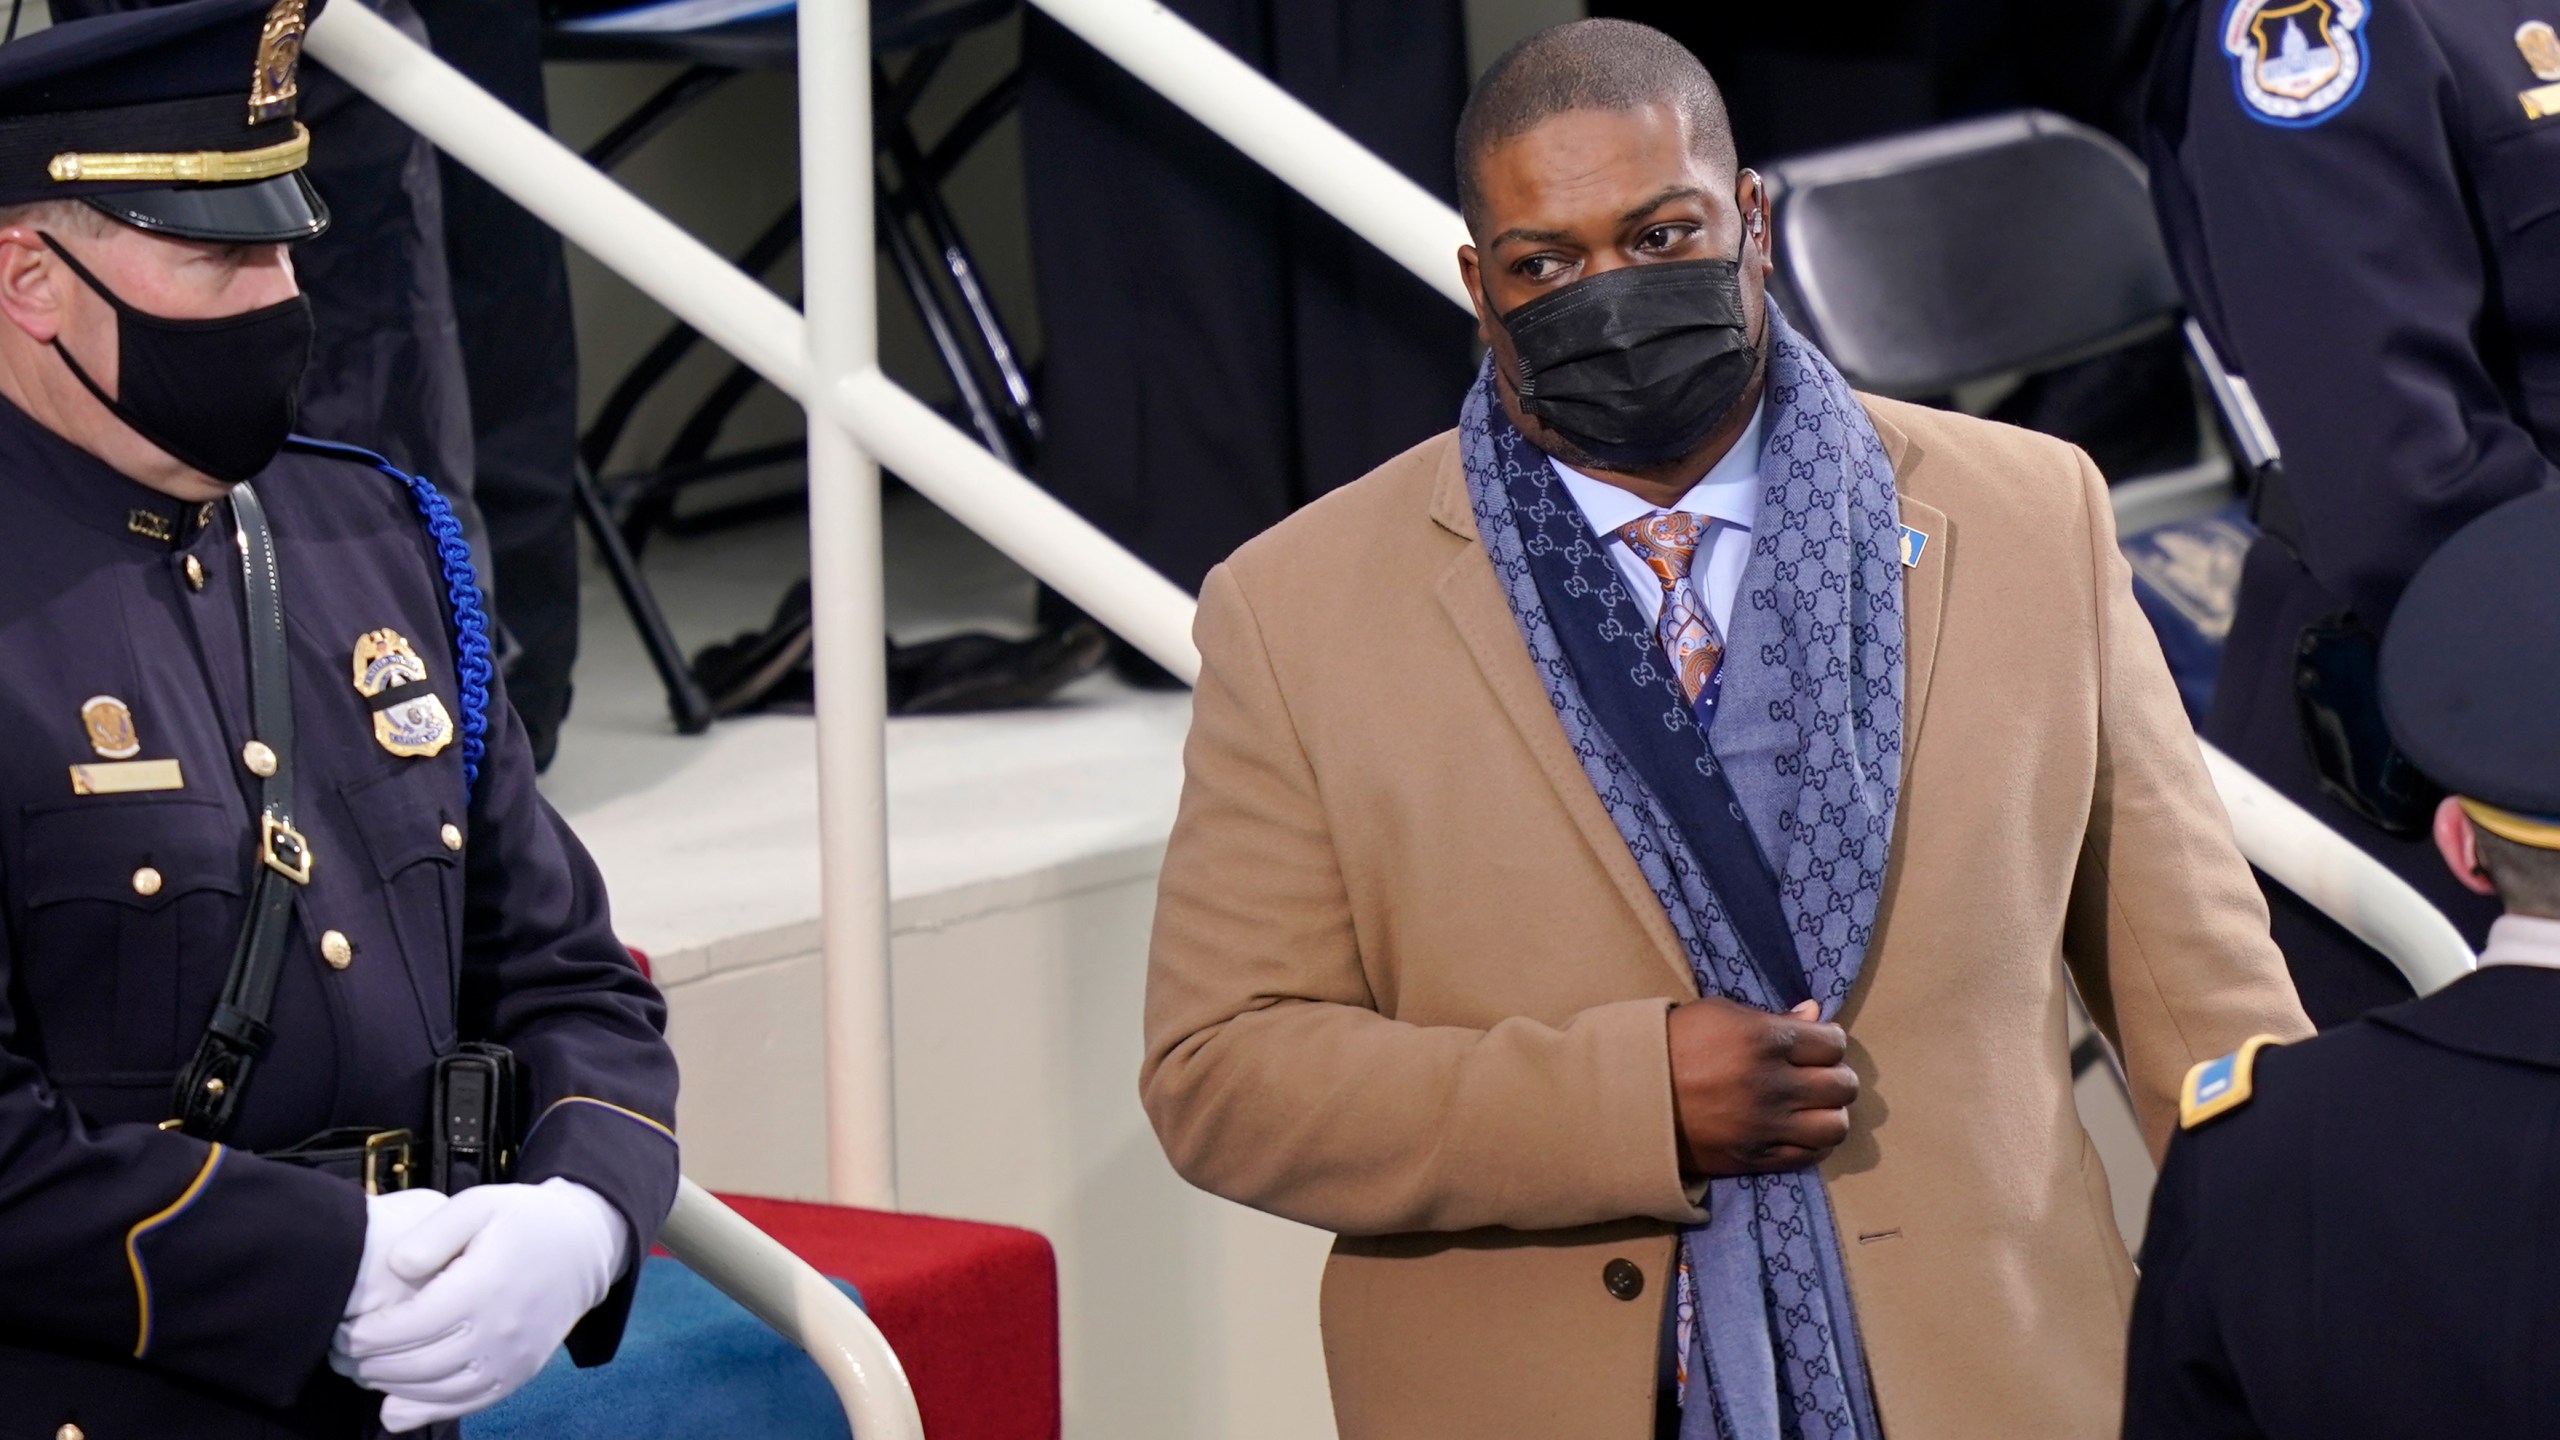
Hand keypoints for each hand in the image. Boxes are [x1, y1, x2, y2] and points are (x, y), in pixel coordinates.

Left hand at [330, 1179, 631, 1431]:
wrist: (585, 1246)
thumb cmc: (523, 1219)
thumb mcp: (478, 1204)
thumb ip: (432, 1232)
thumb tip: (394, 1266)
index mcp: (484, 1287)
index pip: (408, 1327)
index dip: (364, 1334)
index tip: (342, 1325)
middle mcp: (500, 1331)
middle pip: (415, 1365)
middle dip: (367, 1363)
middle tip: (341, 1351)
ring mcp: (512, 1359)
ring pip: (436, 1391)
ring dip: (390, 1387)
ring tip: (364, 1369)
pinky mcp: (518, 1374)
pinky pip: (466, 1404)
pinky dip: (424, 1410)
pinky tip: (394, 1405)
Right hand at [1667, 996, 1858, 1176]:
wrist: (1632, 1095)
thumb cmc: (1675, 1043)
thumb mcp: (1720, 1014)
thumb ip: (1774, 1017)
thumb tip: (1815, 1014)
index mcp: (1764, 1040)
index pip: (1834, 1043)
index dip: (1829, 1042)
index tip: (1817, 1045)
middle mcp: (1772, 1084)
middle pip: (1843, 1085)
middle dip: (1835, 1076)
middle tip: (1816, 1076)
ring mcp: (1766, 1125)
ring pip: (1836, 1125)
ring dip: (1831, 1113)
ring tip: (1813, 1107)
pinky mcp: (1755, 1157)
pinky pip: (1811, 1156)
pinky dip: (1813, 1142)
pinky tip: (1798, 1129)